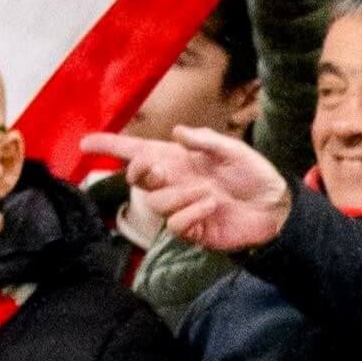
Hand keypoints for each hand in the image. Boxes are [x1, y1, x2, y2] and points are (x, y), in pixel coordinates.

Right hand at [79, 124, 292, 253]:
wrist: (275, 207)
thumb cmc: (254, 175)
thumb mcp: (234, 150)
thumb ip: (205, 140)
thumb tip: (175, 132)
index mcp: (181, 160)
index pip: (139, 151)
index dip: (113, 146)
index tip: (86, 143)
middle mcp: (175, 182)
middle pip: (138, 178)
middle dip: (142, 171)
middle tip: (161, 168)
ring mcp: (181, 207)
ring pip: (155, 203)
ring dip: (179, 194)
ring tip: (208, 191)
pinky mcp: (190, 229)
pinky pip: (174, 223)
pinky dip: (191, 212)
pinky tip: (212, 205)